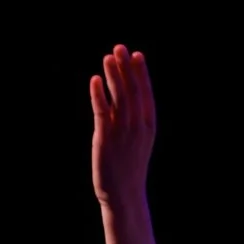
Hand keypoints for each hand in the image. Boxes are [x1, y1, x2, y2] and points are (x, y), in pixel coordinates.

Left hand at [91, 45, 155, 206]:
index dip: (141, 74)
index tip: (137, 56)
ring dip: (113, 76)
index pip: (146, 94)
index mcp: (148, 128)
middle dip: (126, 69)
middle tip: (120, 48)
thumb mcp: (138, 143)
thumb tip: (124, 103)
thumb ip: (133, 123)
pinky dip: (99, 94)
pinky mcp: (105, 138)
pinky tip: (95, 80)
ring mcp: (122, 133)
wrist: (123, 195)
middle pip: (132, 92)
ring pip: (119, 98)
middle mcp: (137, 128)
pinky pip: (102, 111)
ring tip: (109, 57)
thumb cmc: (129, 170)